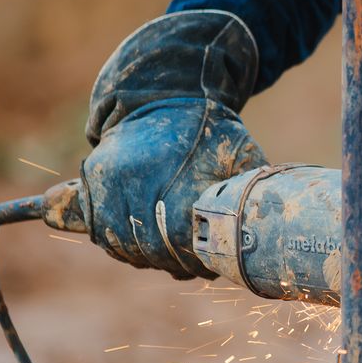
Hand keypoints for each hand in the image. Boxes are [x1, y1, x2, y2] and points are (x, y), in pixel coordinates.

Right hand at [80, 10, 264, 278]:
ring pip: (118, 241)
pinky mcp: (92, 179)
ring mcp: (106, 179)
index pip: (174, 237)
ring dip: (143, 257)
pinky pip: (98, 228)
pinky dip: (117, 243)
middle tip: (189, 268)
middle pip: (144, 246)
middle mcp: (130, 177)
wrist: (166, 94)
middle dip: (169, 261)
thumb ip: (250, 190)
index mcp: (168, 173)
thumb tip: (268, 231)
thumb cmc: (210, 130)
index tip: (204, 265)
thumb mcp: (240, 153)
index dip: (190, 259)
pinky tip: (141, 248)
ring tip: (168, 259)